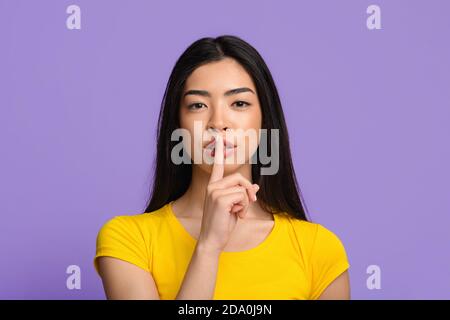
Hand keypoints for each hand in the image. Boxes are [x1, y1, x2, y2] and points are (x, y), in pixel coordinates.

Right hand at [197, 135, 259, 253]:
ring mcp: (214, 192)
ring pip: (242, 188)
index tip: (220, 139)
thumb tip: (255, 186)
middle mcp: (212, 186)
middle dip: (249, 189)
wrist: (212, 240)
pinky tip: (237, 215)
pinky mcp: (219, 199)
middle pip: (239, 177)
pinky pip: (242, 196)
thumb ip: (243, 195)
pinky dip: (244, 207)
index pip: (216, 166)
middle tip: (251, 201)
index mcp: (213, 187)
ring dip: (246, 202)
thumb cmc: (222, 225)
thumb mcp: (235, 208)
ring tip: (239, 213)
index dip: (219, 152)